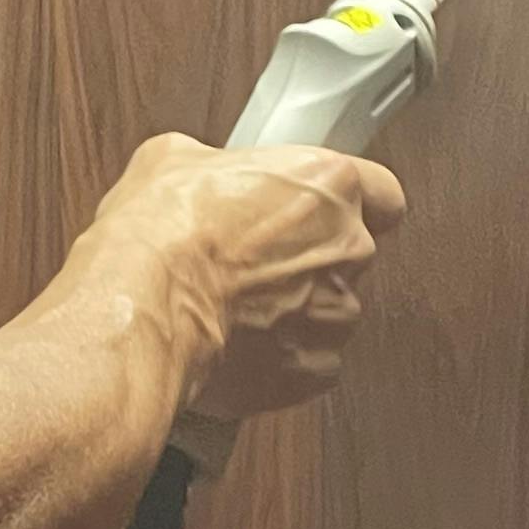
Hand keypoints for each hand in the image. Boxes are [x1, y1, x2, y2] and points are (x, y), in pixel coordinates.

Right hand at [89, 132, 407, 425]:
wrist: (144, 307)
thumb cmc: (162, 233)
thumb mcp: (174, 160)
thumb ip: (216, 167)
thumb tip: (202, 174)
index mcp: (328, 185)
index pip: (384, 195)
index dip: (355, 206)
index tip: (327, 215)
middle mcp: (347, 247)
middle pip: (350, 255)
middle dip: (310, 260)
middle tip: (254, 261)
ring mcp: (336, 312)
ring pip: (331, 311)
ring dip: (295, 311)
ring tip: (237, 308)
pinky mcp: (314, 368)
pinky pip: (310, 361)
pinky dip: (281, 358)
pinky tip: (238, 344)